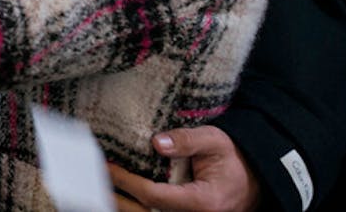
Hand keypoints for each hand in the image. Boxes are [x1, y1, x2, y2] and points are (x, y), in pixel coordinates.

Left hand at [109, 126, 260, 211]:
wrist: (253, 180)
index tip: (108, 167)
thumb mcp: (215, 141)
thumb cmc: (232, 159)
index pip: (154, 195)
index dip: (128, 182)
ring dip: (121, 204)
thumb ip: (187, 140)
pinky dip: (133, 206)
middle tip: (92, 180)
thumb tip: (156, 142)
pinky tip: (116, 194)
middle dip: (116, 198)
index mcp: (202, 201)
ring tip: (97, 187)